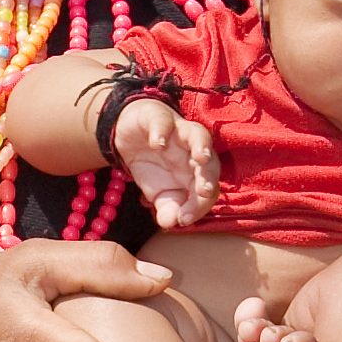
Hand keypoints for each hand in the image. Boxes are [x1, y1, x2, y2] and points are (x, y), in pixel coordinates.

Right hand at [112, 98, 217, 227]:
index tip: (184, 219)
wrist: (130, 135)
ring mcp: (179, 132)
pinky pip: (164, 122)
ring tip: (200, 158)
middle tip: (204, 192)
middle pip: (211, 163)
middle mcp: (194, 151)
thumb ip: (167, 209)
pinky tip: (157, 143)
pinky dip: (162, 132)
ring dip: (201, 146)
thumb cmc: (153, 166)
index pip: (209, 190)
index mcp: (198, 173)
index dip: (200, 205)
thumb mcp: (157, 193)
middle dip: (209, 177)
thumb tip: (171, 224)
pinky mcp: (158, 118)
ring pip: (199, 134)